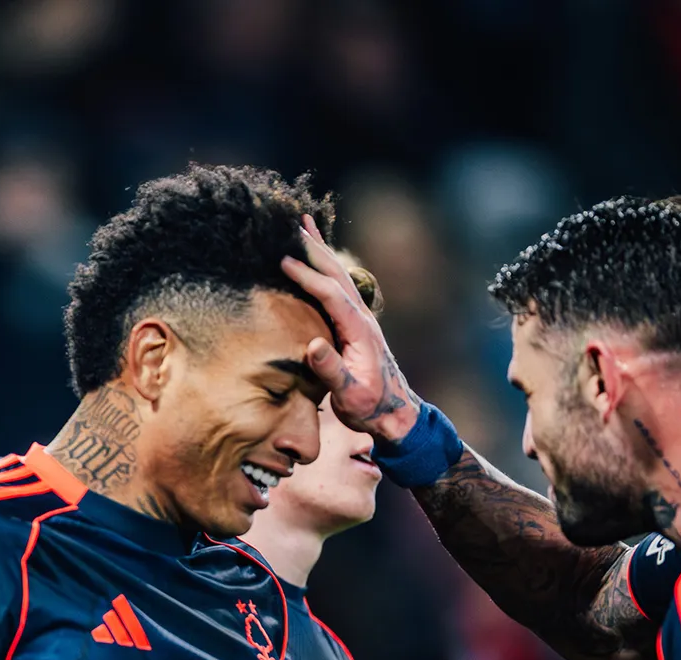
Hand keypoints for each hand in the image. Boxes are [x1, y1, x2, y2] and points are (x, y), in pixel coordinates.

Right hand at [281, 213, 420, 442]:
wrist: (395, 414)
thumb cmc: (371, 407)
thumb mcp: (351, 395)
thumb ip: (332, 370)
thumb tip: (311, 346)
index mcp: (360, 331)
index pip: (331, 295)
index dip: (308, 277)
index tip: (285, 262)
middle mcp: (363, 318)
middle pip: (337, 275)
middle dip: (317, 248)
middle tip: (295, 224)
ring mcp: (361, 319)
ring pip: (339, 276)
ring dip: (322, 250)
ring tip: (305, 226)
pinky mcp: (355, 324)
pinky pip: (338, 287)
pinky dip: (325, 267)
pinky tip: (316, 259)